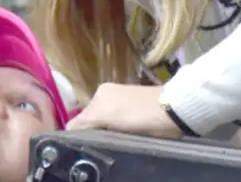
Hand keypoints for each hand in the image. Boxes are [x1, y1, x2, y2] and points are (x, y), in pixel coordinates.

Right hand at [66, 83, 182, 138]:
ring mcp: (123, 101)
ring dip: (105, 132)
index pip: (78, 118)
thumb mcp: (105, 116)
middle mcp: (108, 94)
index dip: (78, 133)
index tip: (81, 147)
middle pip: (91, 120)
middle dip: (92, 133)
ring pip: (104, 123)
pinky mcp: (136, 109)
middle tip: (98, 146)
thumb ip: (84, 122)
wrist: (173, 110)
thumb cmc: (138, 113)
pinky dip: (117, 130)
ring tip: (111, 142)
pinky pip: (117, 123)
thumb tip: (67, 132)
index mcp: (100, 93)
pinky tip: (123, 136)